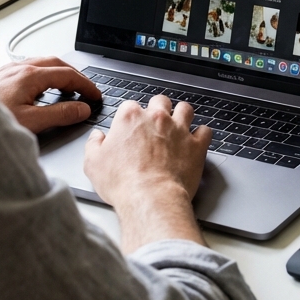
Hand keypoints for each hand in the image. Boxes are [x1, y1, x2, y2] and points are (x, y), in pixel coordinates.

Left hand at [0, 57, 101, 133]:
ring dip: (59, 72)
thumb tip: (82, 109)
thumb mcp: (30, 122)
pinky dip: (43, 74)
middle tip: (86, 89)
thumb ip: (60, 115)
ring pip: (41, 63)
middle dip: (75, 75)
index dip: (86, 85)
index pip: (68, 74)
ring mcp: (7, 70)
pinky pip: (28, 68)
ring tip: (68, 87)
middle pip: (56, 63)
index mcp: (30, 76)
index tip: (96, 96)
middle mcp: (19, 68)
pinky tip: (40, 87)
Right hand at [84, 95, 210, 249]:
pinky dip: (202, 135)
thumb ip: (94, 144)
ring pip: (185, 109)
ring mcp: (179, 129)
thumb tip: (97, 137)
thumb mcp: (93, 164)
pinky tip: (197, 141)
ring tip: (178, 126)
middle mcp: (157, 118)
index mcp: (130, 118)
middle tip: (155, 124)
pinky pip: (205, 131)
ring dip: (182, 115)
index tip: (130, 129)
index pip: (130, 106)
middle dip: (158, 109)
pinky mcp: (196, 145)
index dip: (129, 118)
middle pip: (160, 101)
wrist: (150, 198)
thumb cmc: (123, 183)